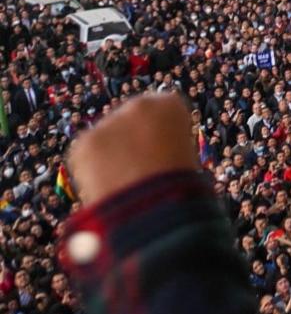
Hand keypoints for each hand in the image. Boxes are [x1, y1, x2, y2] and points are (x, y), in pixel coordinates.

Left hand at [67, 92, 197, 205]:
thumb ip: (168, 147)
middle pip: (131, 121)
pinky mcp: (83, 143)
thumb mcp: (184, 158)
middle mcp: (138, 105)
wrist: (154, 208)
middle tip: (136, 171)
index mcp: (170, 104)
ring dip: (110, 156)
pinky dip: (91, 172)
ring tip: (121, 185)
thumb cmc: (179, 188)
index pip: (161, 112)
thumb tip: (155, 154)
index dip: (160, 136)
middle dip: (130, 142)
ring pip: (106, 139)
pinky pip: (86, 157)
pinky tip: (105, 188)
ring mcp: (108, 122)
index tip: (160, 155)